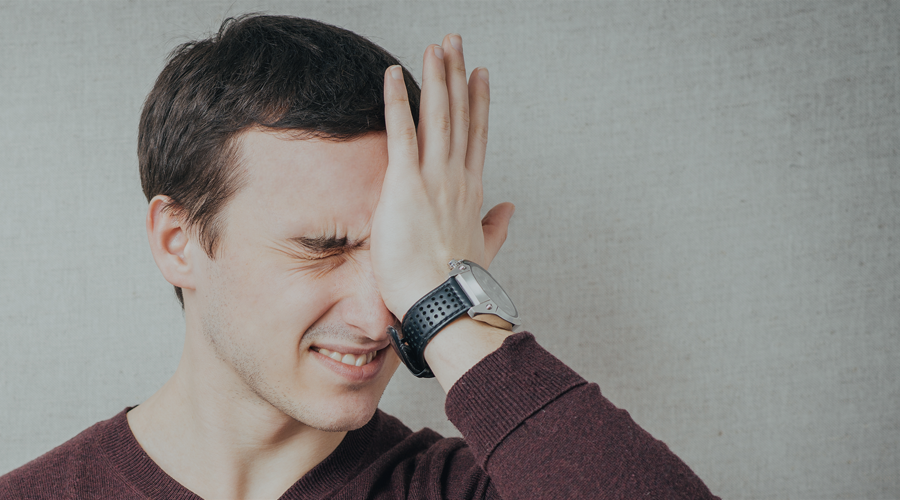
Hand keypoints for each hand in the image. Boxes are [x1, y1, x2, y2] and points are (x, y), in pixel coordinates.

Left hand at [371, 34, 514, 318]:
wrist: (443, 303)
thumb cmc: (457, 285)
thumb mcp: (482, 250)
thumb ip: (494, 226)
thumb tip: (508, 211)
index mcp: (471, 192)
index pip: (476, 136)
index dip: (477, 102)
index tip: (479, 74)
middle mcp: (457, 178)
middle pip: (459, 115)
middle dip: (456, 75)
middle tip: (455, 43)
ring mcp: (434, 178)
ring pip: (438, 115)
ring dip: (436, 77)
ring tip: (435, 46)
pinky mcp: (406, 184)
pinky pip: (401, 132)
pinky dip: (396, 101)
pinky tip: (391, 75)